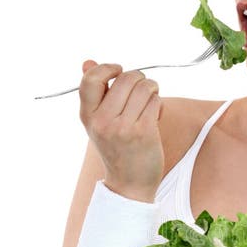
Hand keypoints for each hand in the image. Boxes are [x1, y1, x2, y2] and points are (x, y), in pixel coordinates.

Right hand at [79, 59, 164, 200]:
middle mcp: (103, 121)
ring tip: (150, 98)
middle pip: (125, 78)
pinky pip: (156, 102)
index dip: (107, 67)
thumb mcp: (97, 122)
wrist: (129, 184)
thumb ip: (94, 92)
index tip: (118, 71)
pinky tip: (156, 114)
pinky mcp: (144, 132)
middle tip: (142, 87)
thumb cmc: (116, 149)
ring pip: (144, 87)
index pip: (91, 79)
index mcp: (88, 116)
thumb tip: (87, 61)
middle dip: (138, 78)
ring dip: (152, 89)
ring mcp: (123, 127)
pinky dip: (159, 104)